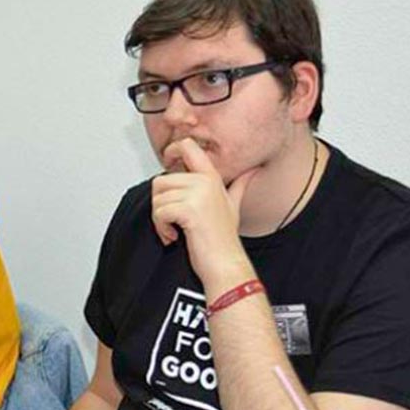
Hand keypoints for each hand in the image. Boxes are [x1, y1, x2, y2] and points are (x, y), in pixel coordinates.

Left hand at [151, 138, 255, 288]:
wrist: (225, 263)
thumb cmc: (224, 239)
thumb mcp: (233, 206)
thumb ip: (239, 186)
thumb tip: (252, 172)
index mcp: (211, 178)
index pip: (188, 146)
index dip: (172, 150)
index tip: (167, 163)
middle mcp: (205, 182)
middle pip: (161, 180)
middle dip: (160, 204)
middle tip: (172, 221)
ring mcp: (198, 195)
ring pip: (158, 199)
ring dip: (160, 220)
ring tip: (175, 230)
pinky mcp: (189, 210)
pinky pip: (159, 212)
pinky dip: (161, 228)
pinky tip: (173, 236)